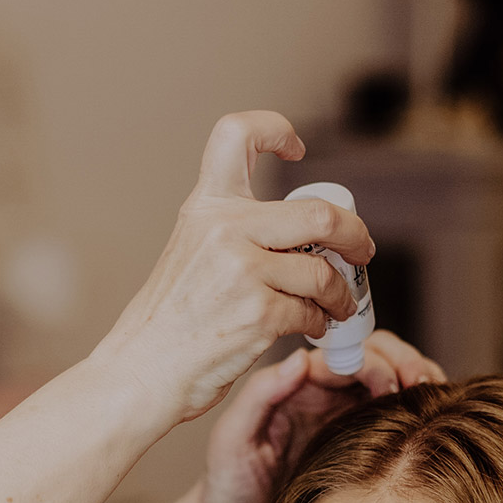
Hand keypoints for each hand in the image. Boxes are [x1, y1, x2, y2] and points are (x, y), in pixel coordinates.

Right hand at [93, 110, 375, 426]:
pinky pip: (312, 311)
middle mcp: (224, 230)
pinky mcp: (259, 315)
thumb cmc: (168, 321)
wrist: (142, 372)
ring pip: (323, 272)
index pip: (236, 135)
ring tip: (339, 304)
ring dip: (341, 293)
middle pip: (319, 214)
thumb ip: (234, 230)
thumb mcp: (190, 252)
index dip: (274, 130)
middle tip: (361, 250)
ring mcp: (243, 272)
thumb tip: (304, 232)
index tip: (295, 148)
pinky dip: (320, 321)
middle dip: (354, 234)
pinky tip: (312, 327)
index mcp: (206, 207)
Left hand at [196, 330, 447, 502]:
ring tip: (433, 391)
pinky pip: (397, 412)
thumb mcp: (231, 439)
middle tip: (420, 381)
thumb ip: (259, 394)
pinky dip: (419, 404)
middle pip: (373, 356)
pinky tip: (432, 413)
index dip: (368, 360)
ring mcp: (346, 416)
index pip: (339, 356)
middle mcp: (324, 394)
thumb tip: (301, 358)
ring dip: (416, 376)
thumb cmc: (230, 487)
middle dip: (400, 360)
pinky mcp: (365, 441)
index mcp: (295, 386)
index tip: (388, 380)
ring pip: (391, 379)